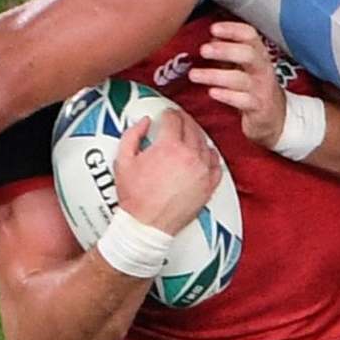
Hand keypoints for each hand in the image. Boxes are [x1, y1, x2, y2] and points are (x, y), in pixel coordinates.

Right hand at [112, 107, 222, 232]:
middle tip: (177, 121)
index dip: (168, 113)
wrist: (147, 226)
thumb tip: (145, 121)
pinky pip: (216, 164)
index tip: (166, 115)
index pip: (174, 119)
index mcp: (169, 146)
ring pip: (205, 143)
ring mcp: (202, 171)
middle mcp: (190, 156)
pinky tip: (204, 154)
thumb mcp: (123, 160)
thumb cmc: (134, 197)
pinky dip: (211, 156)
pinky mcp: (209, 186)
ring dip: (196, 136)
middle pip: (191, 127)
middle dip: (183, 120)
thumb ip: (133, 134)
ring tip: (189, 135)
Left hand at [189, 21, 288, 147]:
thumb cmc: (254, 87)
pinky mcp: (258, 107)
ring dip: (215, 75)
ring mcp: (261, 88)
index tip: (213, 29)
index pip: (250, 35)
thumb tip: (212, 38)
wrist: (273, 117)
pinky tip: (212, 92)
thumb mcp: (243, 66)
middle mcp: (262, 69)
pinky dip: (226, 96)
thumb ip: (228, 52)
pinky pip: (243, 100)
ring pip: (240, 79)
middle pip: (247, 54)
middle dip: (224, 50)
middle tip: (203, 50)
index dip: (232, 30)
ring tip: (194, 75)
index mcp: (258, 54)